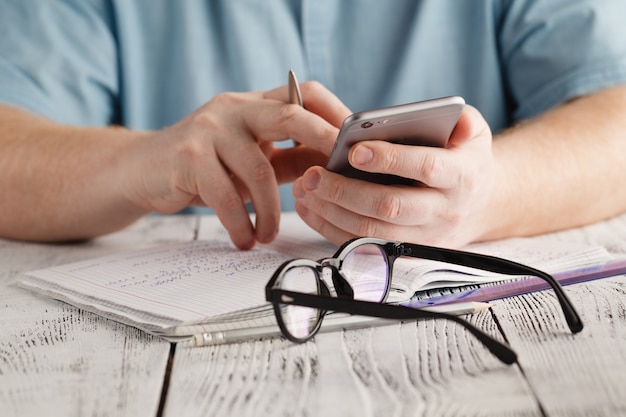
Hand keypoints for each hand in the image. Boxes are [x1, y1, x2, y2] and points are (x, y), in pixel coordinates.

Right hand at [121, 82, 349, 248]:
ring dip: (270, 211)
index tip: (353, 142)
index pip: (302, 94)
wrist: (142, 169)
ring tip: (268, 235)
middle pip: (288, 116)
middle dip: (321, 143)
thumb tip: (335, 168)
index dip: (332, 112)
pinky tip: (244, 239)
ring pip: (258, 169)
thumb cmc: (204, 166)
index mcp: (254, 105)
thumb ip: (290, 158)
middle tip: (338, 178)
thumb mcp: (251, 157)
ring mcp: (209, 130)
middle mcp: (233, 109)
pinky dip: (240, 224)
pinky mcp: (188, 158)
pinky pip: (225, 196)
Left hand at [292, 105, 494, 247]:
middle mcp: (444, 211)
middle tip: (314, 174)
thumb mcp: (474, 133)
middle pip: (390, 207)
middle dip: (346, 192)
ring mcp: (425, 237)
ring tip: (306, 189)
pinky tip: (312, 208)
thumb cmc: (466, 160)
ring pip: (372, 231)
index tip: (354, 150)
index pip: (425, 167)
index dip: (389, 160)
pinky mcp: (406, 252)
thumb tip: (453, 121)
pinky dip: (332, 228)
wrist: (480, 205)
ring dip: (333, 212)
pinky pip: (364, 245)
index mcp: (462, 176)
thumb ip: (464, 120)